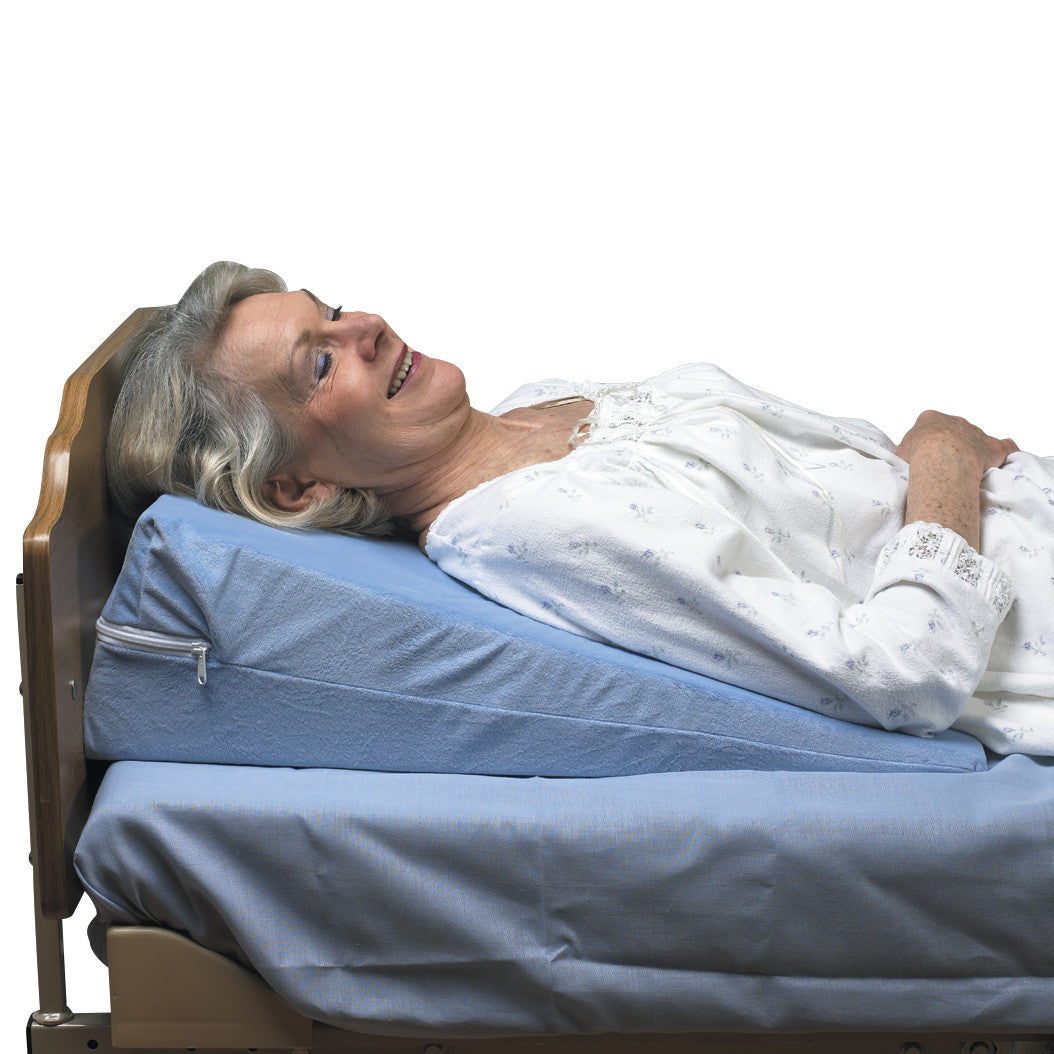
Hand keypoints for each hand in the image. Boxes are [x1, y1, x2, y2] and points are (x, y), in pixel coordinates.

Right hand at [896, 411, 1017, 549]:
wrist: (941, 459)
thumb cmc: (916, 456)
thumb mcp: (900, 452)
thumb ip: (906, 451)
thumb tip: (907, 460)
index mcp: (930, 418)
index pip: (928, 424)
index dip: (927, 440)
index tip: (924, 455)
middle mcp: (955, 421)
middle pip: (954, 430)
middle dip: (951, 445)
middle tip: (944, 465)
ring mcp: (976, 433)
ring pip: (977, 439)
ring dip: (973, 452)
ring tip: (965, 471)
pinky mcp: (994, 447)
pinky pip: (1006, 446)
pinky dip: (1005, 451)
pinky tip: (1003, 459)